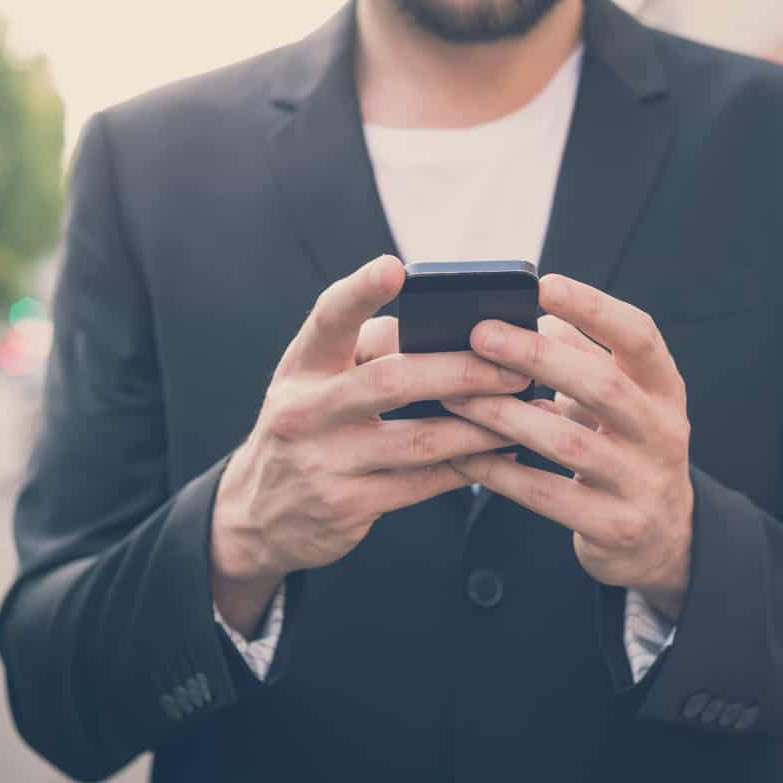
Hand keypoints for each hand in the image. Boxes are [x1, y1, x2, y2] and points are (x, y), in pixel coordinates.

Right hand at [210, 256, 522, 629]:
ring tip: (524, 410)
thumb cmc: (308, 427)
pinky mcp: (347, 507)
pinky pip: (422, 484)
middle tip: (514, 366)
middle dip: (461, 371)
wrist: (258, 515)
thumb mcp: (315, 382)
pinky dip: (468, 466)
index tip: (395, 267)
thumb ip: (367, 349)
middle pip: (391, 382)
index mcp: (301, 366)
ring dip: (481, 425)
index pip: (328, 319)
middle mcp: (305, 411)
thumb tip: (447, 327)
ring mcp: (324, 463)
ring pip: (419, 441)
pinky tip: (501, 454)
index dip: (360, 290)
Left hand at [445, 274, 694, 620]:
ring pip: (567, 443)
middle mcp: (663, 432)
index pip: (640, 336)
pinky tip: (463, 453)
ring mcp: (642, 483)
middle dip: (538, 356)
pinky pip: (546, 496)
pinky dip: (500, 472)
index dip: (595, 308)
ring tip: (455, 396)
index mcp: (665, 389)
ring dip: (504, 415)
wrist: (663, 537)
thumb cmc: (623, 449)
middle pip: (602, 386)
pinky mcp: (615, 526)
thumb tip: (521, 315)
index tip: (545, 284)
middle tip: (480, 334)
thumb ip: (581, 360)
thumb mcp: (620, 402)